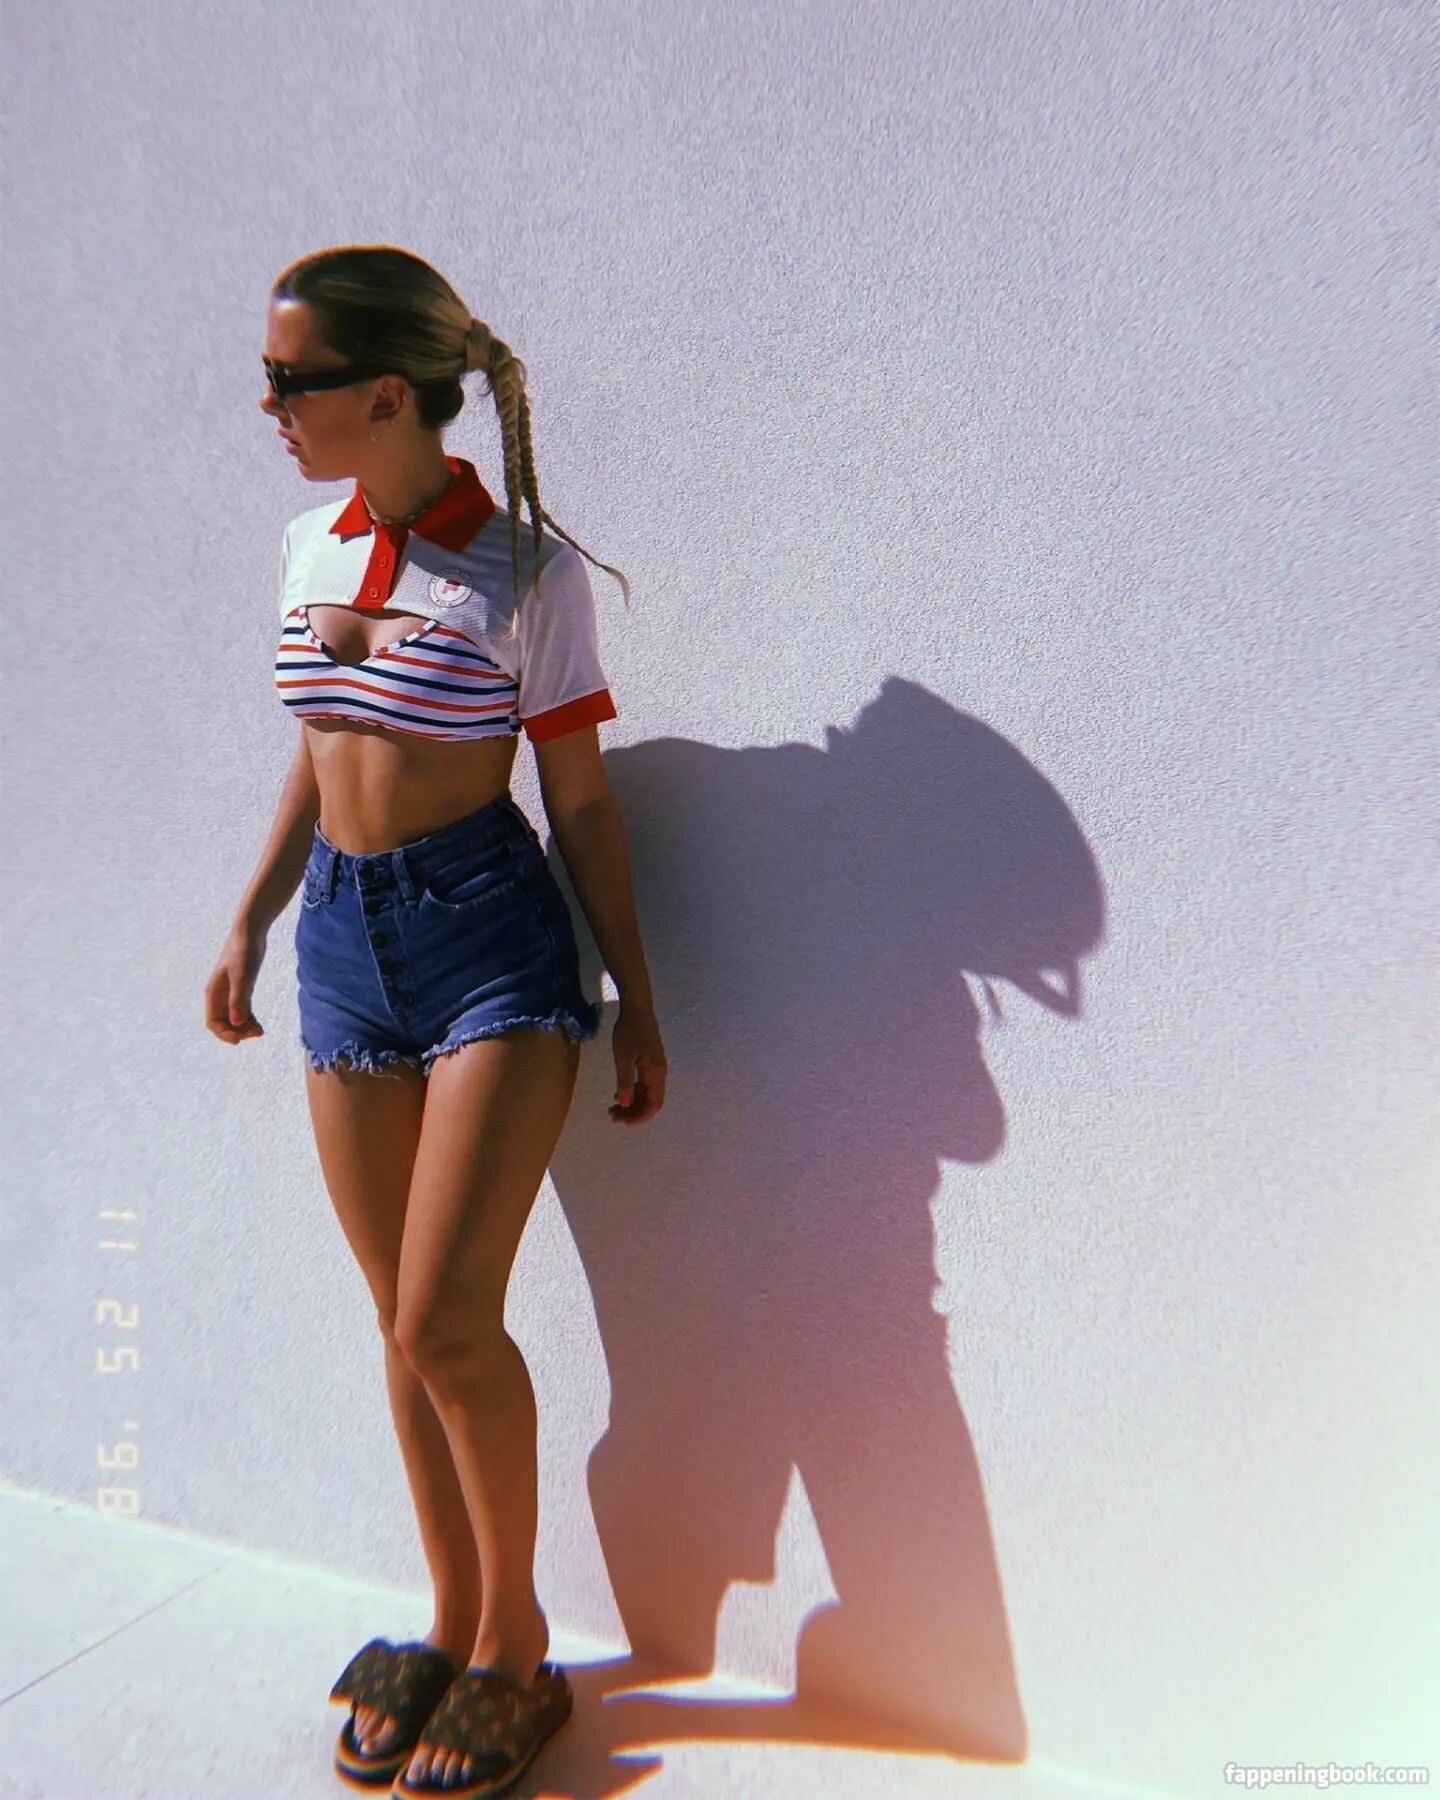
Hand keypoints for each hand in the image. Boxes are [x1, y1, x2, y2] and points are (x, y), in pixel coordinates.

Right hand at [205, 924, 267, 1045]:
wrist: (250, 933)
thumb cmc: (244, 952)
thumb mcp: (243, 977)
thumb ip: (239, 999)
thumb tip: (237, 1023)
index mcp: (213, 993)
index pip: (212, 1022)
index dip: (223, 1034)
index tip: (239, 1041)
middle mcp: (219, 995)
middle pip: (223, 1023)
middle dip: (237, 1032)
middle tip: (256, 1034)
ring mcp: (230, 993)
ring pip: (234, 1018)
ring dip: (244, 1028)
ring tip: (260, 1032)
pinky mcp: (241, 988)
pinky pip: (242, 1011)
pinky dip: (249, 1020)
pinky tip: (259, 1026)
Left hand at [609, 1000, 666, 1125]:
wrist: (636, 1008)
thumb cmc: (629, 1031)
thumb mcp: (623, 1058)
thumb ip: (625, 1083)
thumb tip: (625, 1105)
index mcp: (656, 1073)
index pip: (654, 1104)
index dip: (640, 1117)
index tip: (622, 1122)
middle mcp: (659, 1073)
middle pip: (651, 1102)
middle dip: (633, 1113)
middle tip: (612, 1117)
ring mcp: (655, 1068)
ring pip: (647, 1094)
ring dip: (632, 1104)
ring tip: (613, 1109)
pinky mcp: (649, 1062)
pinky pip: (644, 1085)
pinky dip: (632, 1093)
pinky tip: (618, 1095)